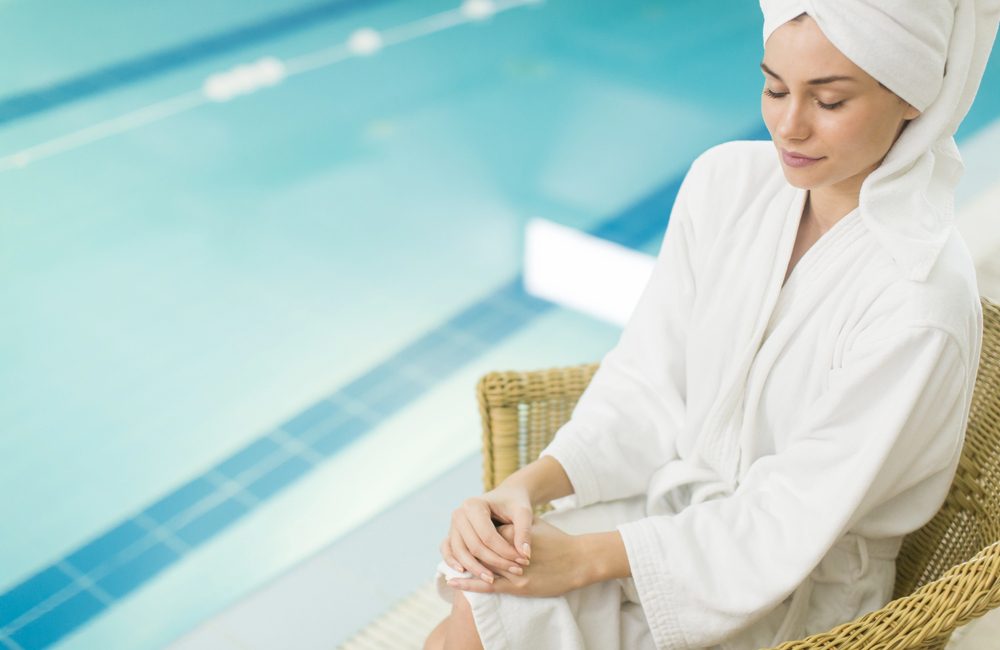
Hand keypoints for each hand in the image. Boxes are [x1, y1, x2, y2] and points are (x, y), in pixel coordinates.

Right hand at [440, 484, 532, 584]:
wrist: (506, 496)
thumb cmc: (515, 503)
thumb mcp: (523, 512)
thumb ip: (524, 531)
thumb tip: (525, 554)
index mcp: (474, 505)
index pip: (487, 536)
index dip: (504, 551)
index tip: (522, 561)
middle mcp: (459, 513)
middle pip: (473, 545)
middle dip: (493, 562)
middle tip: (514, 571)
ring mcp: (453, 524)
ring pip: (460, 551)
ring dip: (475, 568)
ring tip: (491, 579)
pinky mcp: (452, 534)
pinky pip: (448, 550)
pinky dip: (453, 562)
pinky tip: (464, 573)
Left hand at [446, 519, 586, 597]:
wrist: (578, 560)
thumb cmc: (556, 541)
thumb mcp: (533, 524)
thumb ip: (513, 524)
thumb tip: (497, 524)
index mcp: (512, 533)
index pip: (484, 534)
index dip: (472, 537)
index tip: (460, 536)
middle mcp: (510, 551)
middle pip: (479, 551)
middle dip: (465, 552)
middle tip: (450, 554)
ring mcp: (513, 570)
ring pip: (481, 568)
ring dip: (463, 568)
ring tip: (447, 568)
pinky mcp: (519, 586)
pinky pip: (489, 586)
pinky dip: (469, 584)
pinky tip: (455, 581)